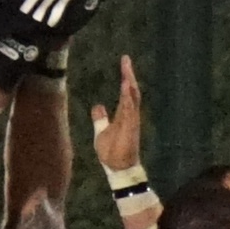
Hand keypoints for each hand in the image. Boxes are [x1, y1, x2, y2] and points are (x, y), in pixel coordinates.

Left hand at [94, 53, 147, 179]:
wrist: (119, 168)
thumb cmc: (112, 152)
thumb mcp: (101, 131)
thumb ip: (101, 118)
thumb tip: (97, 106)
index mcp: (124, 114)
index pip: (126, 92)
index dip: (126, 77)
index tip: (124, 63)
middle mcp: (130, 115)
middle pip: (131, 91)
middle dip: (129, 75)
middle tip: (126, 60)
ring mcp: (131, 120)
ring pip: (132, 98)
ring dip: (129, 84)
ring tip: (126, 70)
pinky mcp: (130, 127)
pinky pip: (130, 109)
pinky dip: (128, 98)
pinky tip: (126, 87)